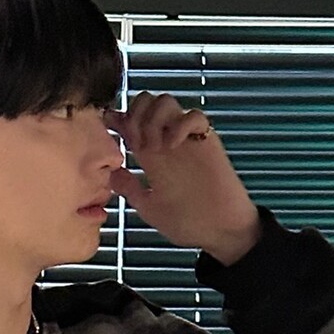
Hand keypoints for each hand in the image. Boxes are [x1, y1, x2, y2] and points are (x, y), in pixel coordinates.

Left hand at [104, 93, 261, 264]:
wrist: (222, 232)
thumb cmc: (189, 223)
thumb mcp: (150, 208)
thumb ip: (131, 190)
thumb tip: (113, 172)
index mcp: (150, 158)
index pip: (130, 122)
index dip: (117, 119)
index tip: (111, 129)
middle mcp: (166, 144)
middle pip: (146, 103)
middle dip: (134, 114)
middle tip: (136, 143)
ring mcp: (187, 141)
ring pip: (166, 102)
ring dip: (154, 117)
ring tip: (154, 146)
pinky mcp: (208, 142)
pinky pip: (195, 116)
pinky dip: (180, 124)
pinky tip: (172, 145)